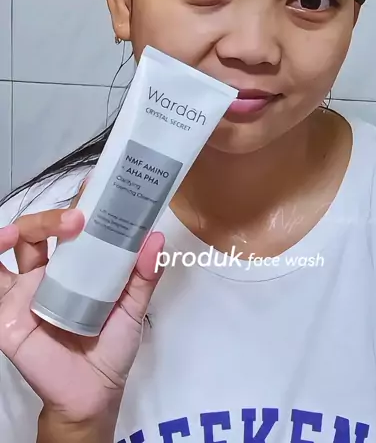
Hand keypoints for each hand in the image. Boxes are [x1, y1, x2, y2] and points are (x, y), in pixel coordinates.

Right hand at [0, 188, 164, 429]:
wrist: (90, 396)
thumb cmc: (111, 349)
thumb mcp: (134, 309)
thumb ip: (144, 276)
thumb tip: (155, 238)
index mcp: (79, 265)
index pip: (76, 226)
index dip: (84, 202)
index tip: (96, 184)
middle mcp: (52, 270)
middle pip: (45, 228)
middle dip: (57, 215)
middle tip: (78, 219)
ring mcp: (27, 288)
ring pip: (18, 244)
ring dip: (23, 227)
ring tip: (28, 229)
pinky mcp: (8, 311)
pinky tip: (4, 241)